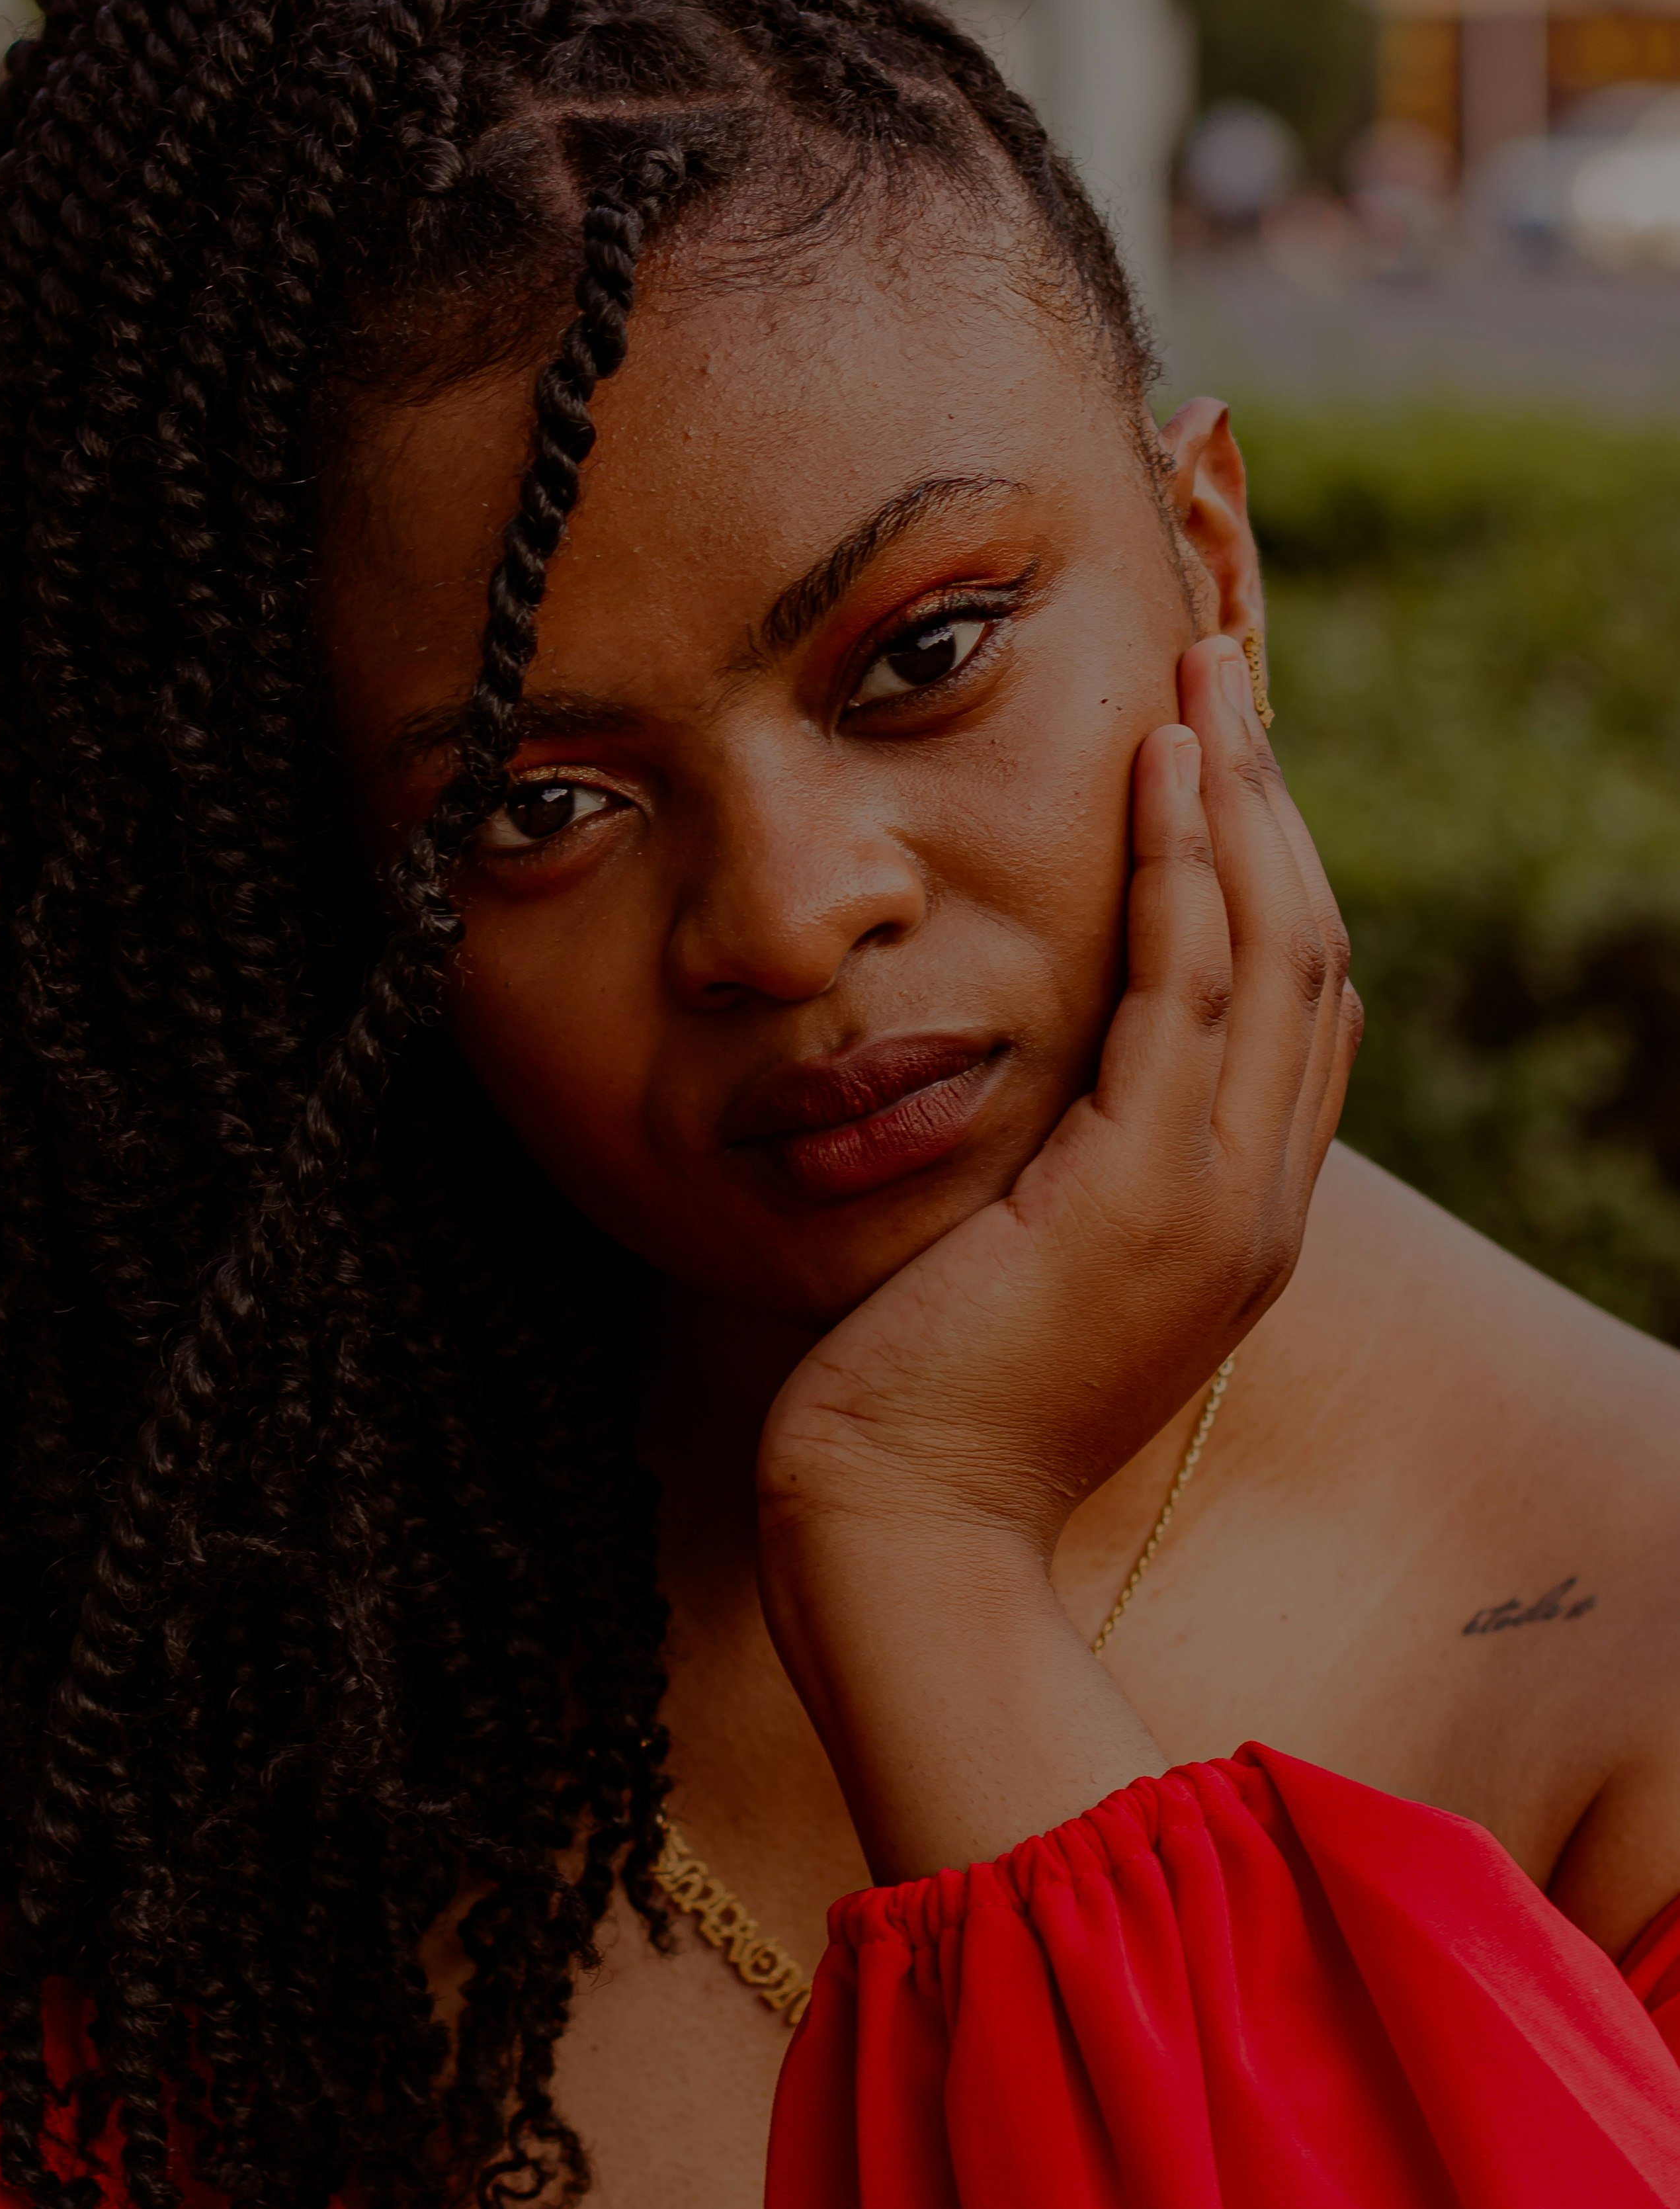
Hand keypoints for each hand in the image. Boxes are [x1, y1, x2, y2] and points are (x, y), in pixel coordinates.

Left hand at [757, 635, 1359, 1571]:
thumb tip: (1039, 1083)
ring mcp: (1214, 1204)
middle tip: (1225, 677)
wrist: (901, 1531)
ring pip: (1269, 951)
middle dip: (1270, 806)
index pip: (1292, 1014)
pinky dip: (1180, 870)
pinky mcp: (1139, 1198)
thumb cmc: (923, 1401)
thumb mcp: (1020, 1263)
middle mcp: (1254, 1206)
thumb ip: (1062, 1170)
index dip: (1269, 872)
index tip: (1219, 762)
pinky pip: (1184, 992)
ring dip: (1238, 800)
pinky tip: (1159, 774)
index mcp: (1234, 1222)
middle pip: (1307, 957)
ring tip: (1203, 678)